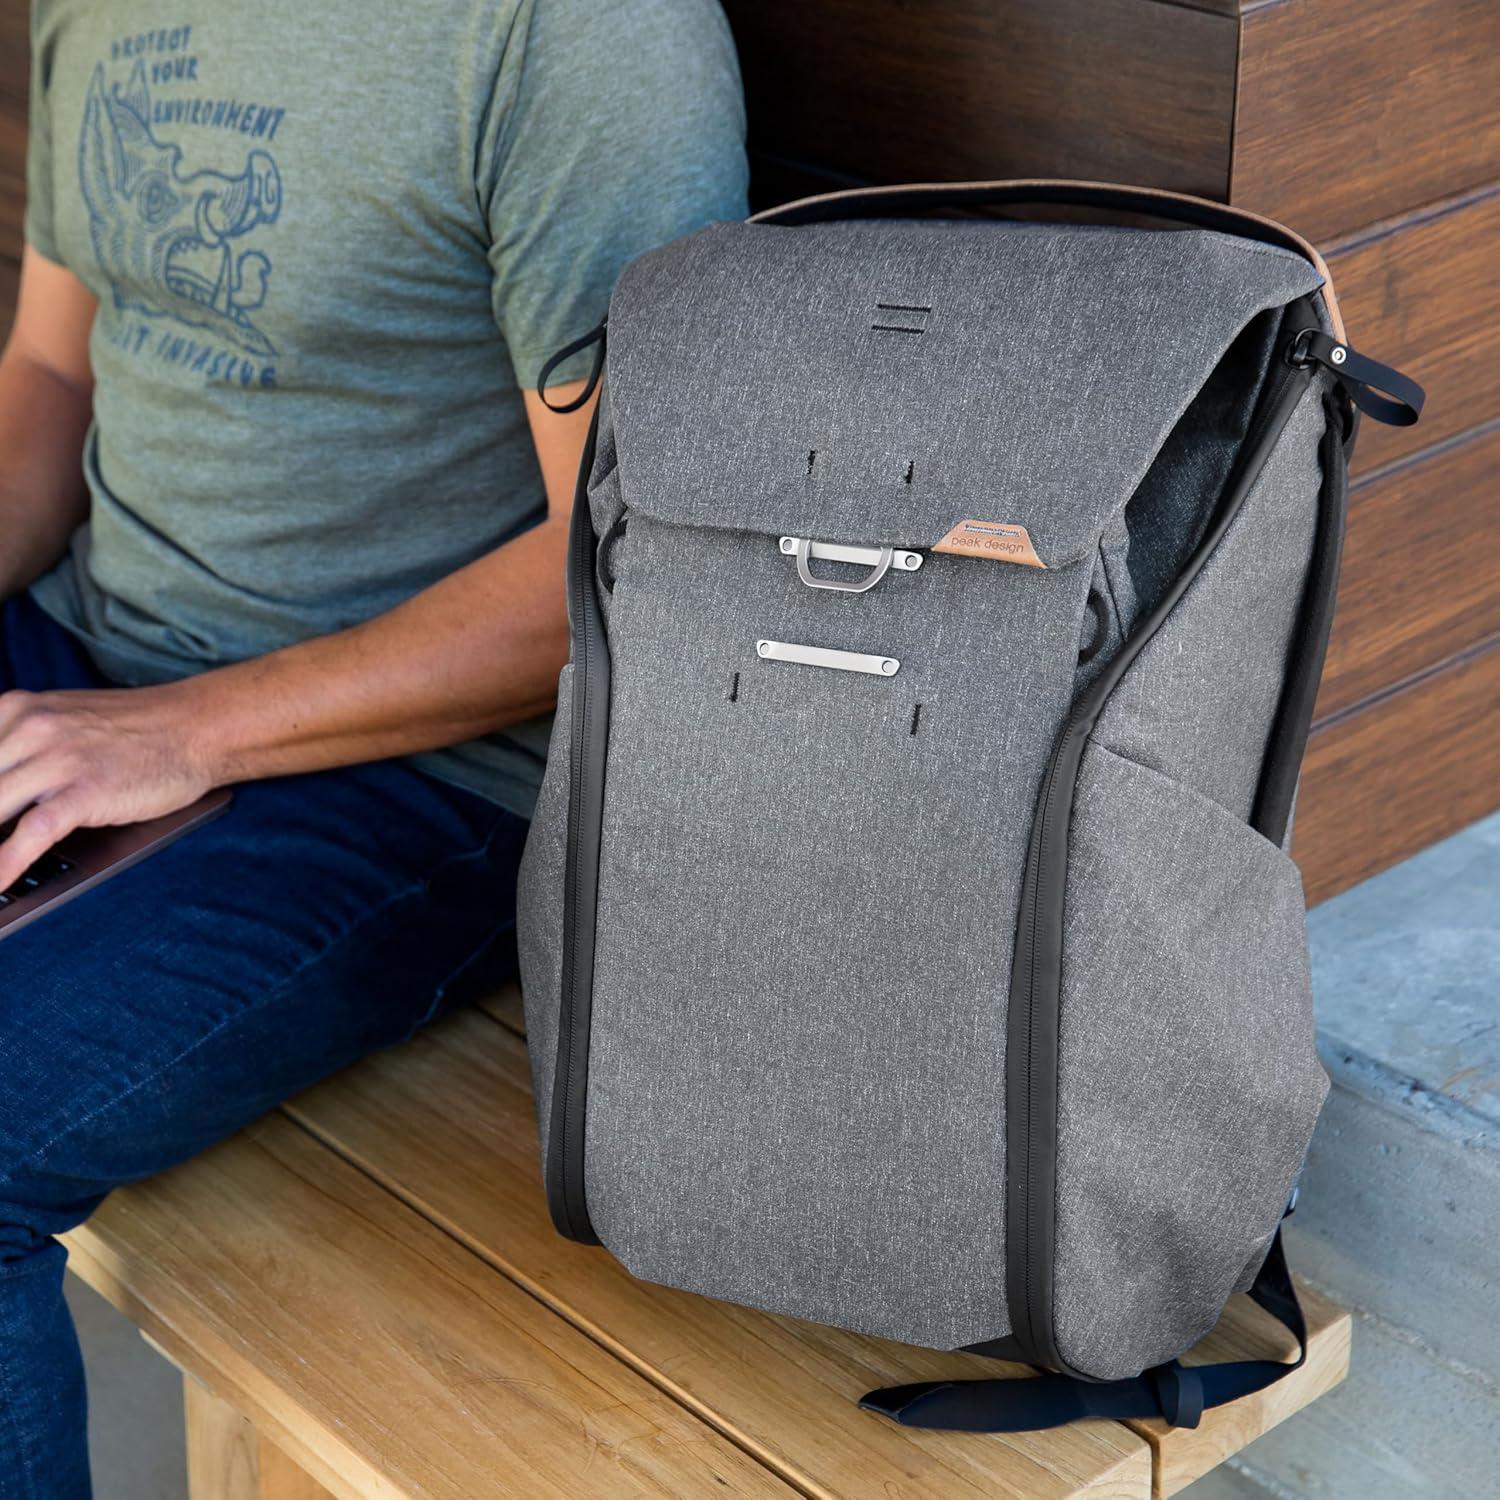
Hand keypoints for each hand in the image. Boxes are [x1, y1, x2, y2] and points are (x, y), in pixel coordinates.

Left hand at [0, 682, 214, 888]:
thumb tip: (2, 790)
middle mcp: (28, 729)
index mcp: (15, 710)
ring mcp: (58, 760)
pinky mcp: (86, 791)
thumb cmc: (137, 730)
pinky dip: (5, 864)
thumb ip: (19, 745)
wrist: (196, 726)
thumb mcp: (63, 719)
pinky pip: (30, 833)